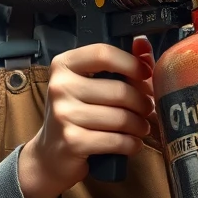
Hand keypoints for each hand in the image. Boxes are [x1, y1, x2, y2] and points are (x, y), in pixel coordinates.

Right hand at [18, 41, 154, 197]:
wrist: (50, 153)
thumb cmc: (76, 114)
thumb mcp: (89, 84)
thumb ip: (117, 63)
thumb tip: (143, 44)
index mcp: (63, 65)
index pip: (103, 54)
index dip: (132, 64)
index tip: (145, 75)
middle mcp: (60, 87)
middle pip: (120, 90)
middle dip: (142, 103)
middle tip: (146, 109)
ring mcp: (63, 115)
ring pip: (121, 117)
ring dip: (139, 125)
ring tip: (140, 127)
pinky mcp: (72, 141)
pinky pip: (117, 140)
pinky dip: (131, 144)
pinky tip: (131, 143)